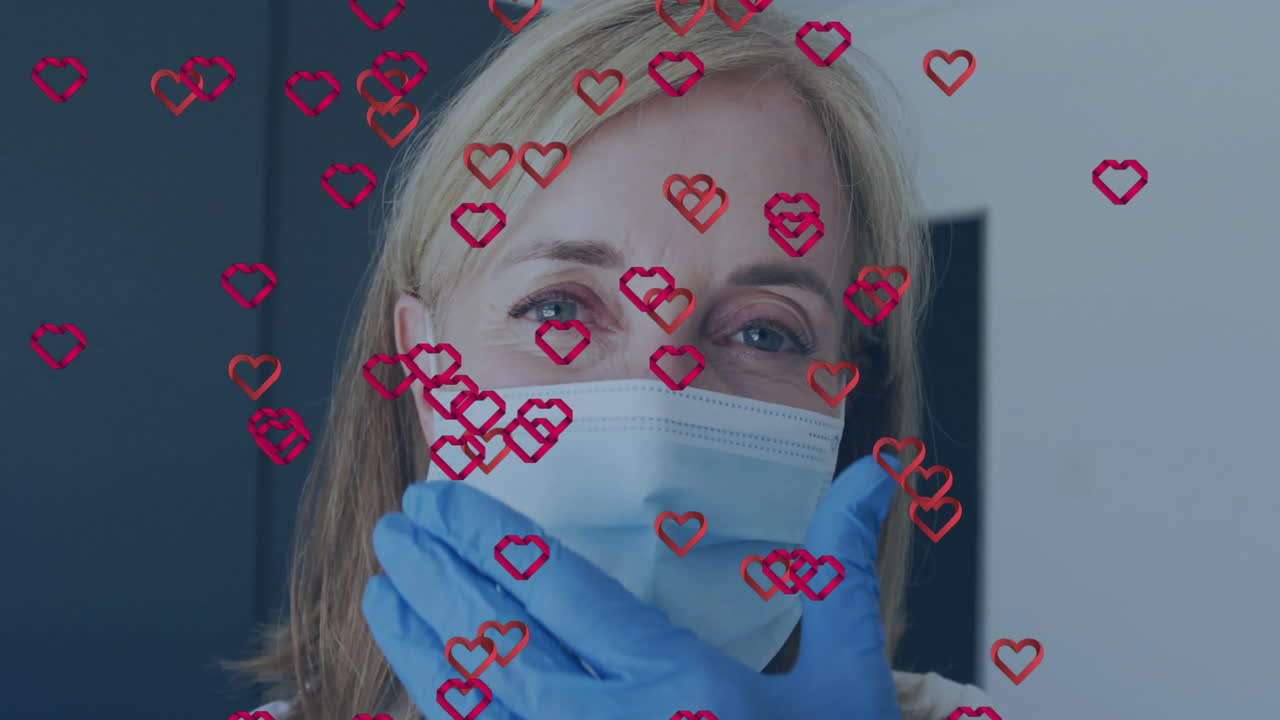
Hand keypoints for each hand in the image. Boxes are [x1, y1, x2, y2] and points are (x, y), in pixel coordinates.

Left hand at [362, 455, 901, 718]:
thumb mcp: (850, 680)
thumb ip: (842, 569)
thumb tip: (878, 470)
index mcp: (681, 687)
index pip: (562, 592)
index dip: (491, 539)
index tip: (444, 497)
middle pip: (498, 640)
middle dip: (437, 575)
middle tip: (395, 523)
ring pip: (474, 703)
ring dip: (419, 640)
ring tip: (382, 585)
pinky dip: (443, 708)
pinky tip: (420, 675)